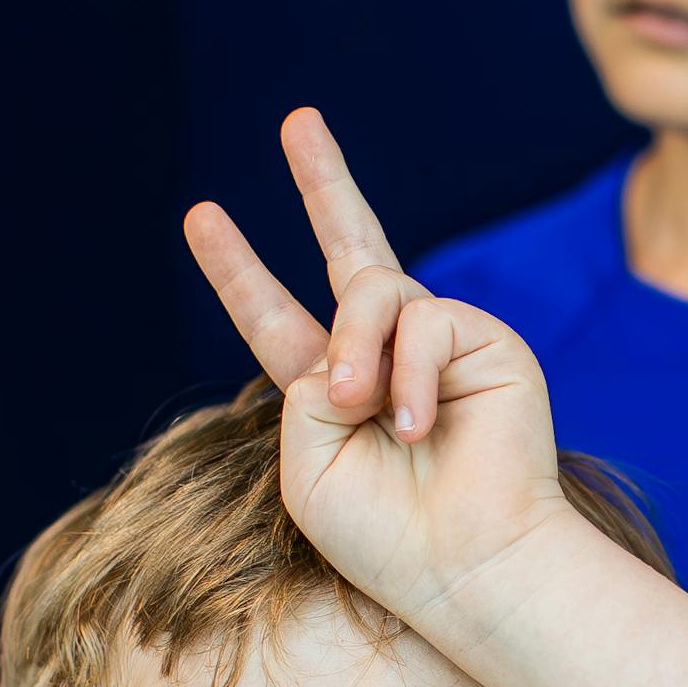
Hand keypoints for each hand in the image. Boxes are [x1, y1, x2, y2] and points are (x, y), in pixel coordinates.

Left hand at [180, 110, 573, 633]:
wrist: (469, 565)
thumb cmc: (388, 538)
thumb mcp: (308, 462)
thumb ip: (305, 383)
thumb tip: (354, 336)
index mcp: (334, 394)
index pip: (278, 319)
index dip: (240, 271)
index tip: (201, 218)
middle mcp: (386, 358)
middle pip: (352, 249)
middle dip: (324, 182)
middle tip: (298, 121)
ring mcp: (438, 345)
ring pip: (372, 286)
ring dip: (355, 347)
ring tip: (363, 411)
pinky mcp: (486, 340)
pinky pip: (424, 317)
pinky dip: (405, 372)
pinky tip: (416, 426)